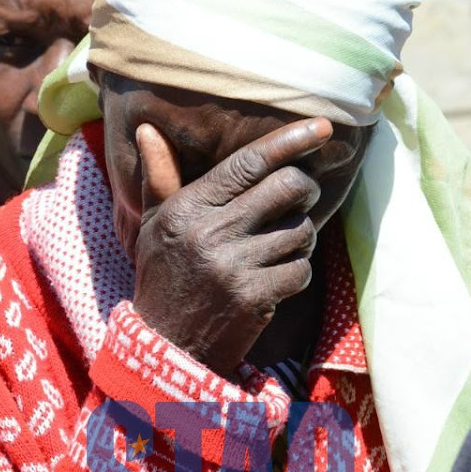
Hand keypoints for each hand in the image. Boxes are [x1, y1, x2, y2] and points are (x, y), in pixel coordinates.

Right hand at [132, 118, 331, 377]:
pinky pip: (300, 269)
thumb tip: (147, 129)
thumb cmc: (162, 274)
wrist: (164, 344)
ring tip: (282, 243)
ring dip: (301, 235)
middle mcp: (211, 232)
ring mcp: (234, 267)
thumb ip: (159, 177)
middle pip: (288, 188)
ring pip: (301, 230)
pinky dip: (297, 270)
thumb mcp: (153, 224)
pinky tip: (277, 276)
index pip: (248, 163)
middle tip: (299, 198)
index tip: (324, 126)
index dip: (290, 141)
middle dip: (305, 189)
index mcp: (188, 208)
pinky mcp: (254, 298)